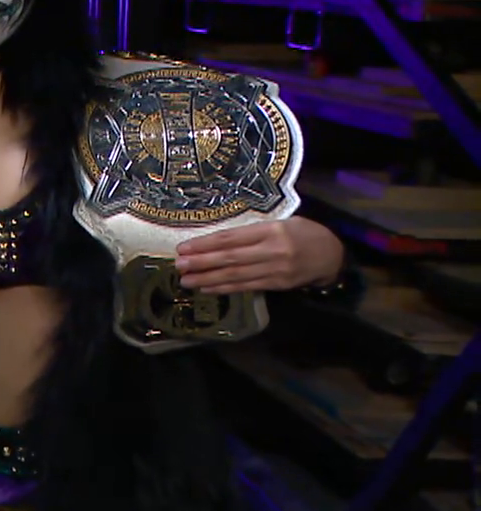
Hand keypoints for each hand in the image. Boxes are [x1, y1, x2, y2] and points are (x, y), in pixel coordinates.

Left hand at [176, 216, 344, 293]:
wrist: (332, 254)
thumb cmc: (302, 233)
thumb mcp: (281, 222)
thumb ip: (252, 232)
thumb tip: (215, 242)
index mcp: (271, 230)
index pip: (231, 238)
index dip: (205, 244)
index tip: (184, 248)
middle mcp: (273, 251)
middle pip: (231, 258)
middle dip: (202, 263)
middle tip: (179, 266)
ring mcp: (276, 270)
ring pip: (236, 276)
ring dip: (208, 279)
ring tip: (186, 280)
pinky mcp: (278, 285)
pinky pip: (247, 287)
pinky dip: (225, 288)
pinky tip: (207, 288)